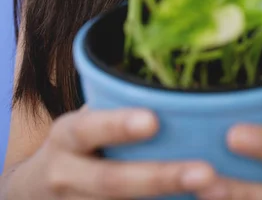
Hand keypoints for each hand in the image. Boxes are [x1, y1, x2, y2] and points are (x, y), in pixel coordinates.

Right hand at [7, 104, 217, 198]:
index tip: (153, 121)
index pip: (88, 129)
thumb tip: (177, 85)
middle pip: (112, 182)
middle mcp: (65, 175)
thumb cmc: (77, 144)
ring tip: (214, 194)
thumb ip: (115, 107)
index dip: (118, 125)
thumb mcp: (83, 122)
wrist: (34, 191)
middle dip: (159, 178)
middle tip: (206, 172)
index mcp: (66, 136)